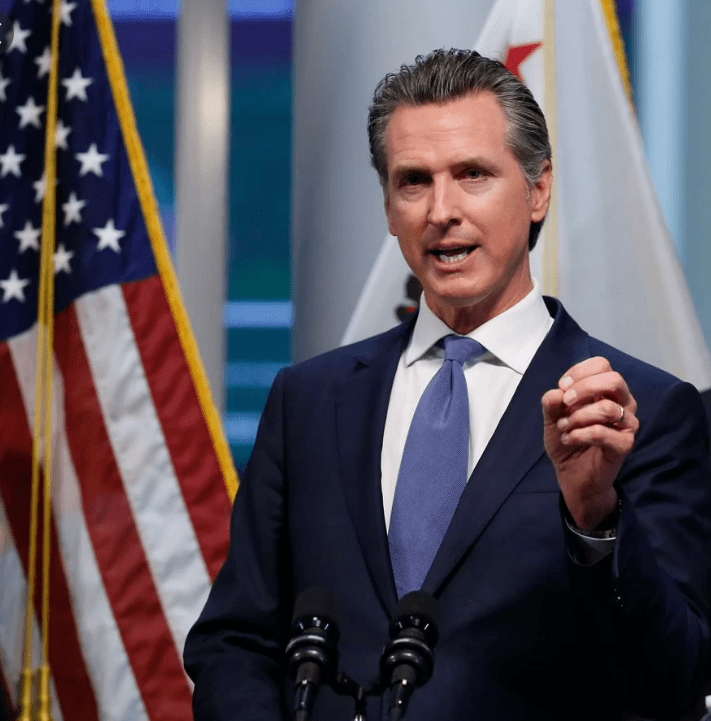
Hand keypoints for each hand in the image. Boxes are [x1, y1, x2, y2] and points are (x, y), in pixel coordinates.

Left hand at [541, 357, 638, 531]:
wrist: (572, 474)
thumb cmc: (567, 439)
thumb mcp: (552, 418)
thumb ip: (552, 403)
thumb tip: (556, 392)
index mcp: (605, 391)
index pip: (602, 364)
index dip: (579, 372)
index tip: (562, 387)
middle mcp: (621, 403)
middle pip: (614, 379)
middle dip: (583, 388)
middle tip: (565, 403)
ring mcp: (626, 424)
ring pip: (607, 408)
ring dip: (578, 416)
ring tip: (563, 427)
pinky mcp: (624, 444)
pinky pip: (603, 432)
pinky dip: (579, 434)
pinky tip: (568, 439)